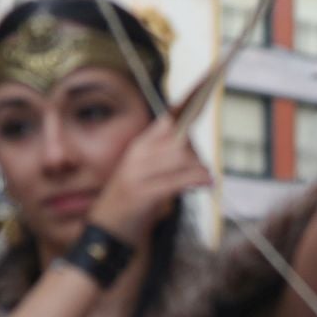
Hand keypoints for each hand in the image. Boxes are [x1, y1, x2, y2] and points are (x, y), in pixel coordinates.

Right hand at [88, 113, 212, 245]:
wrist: (107, 232)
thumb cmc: (134, 203)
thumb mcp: (147, 173)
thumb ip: (166, 155)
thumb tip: (192, 144)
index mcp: (140, 146)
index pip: (168, 119)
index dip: (189, 104)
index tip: (209, 83)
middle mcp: (137, 155)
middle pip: (179, 138)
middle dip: (196, 152)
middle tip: (202, 170)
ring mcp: (138, 173)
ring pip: (181, 157)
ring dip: (199, 168)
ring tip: (206, 179)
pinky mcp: (143, 193)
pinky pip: (177, 180)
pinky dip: (196, 180)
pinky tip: (208, 182)